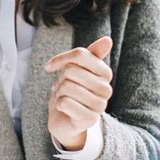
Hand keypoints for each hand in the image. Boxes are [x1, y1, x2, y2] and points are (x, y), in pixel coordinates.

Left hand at [45, 36, 112, 150]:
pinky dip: (58, 104)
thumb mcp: (78, 69)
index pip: (80, 54)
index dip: (62, 58)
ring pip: (67, 87)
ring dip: (59, 92)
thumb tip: (108, 39)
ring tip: (65, 97)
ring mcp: (100, 106)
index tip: (52, 65)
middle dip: (61, 78)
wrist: (65, 118)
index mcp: (105, 73)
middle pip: (72, 71)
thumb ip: (90, 54)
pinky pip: (64, 102)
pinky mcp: (89, 120)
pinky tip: (64, 108)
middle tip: (64, 87)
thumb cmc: (72, 90)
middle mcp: (106, 89)